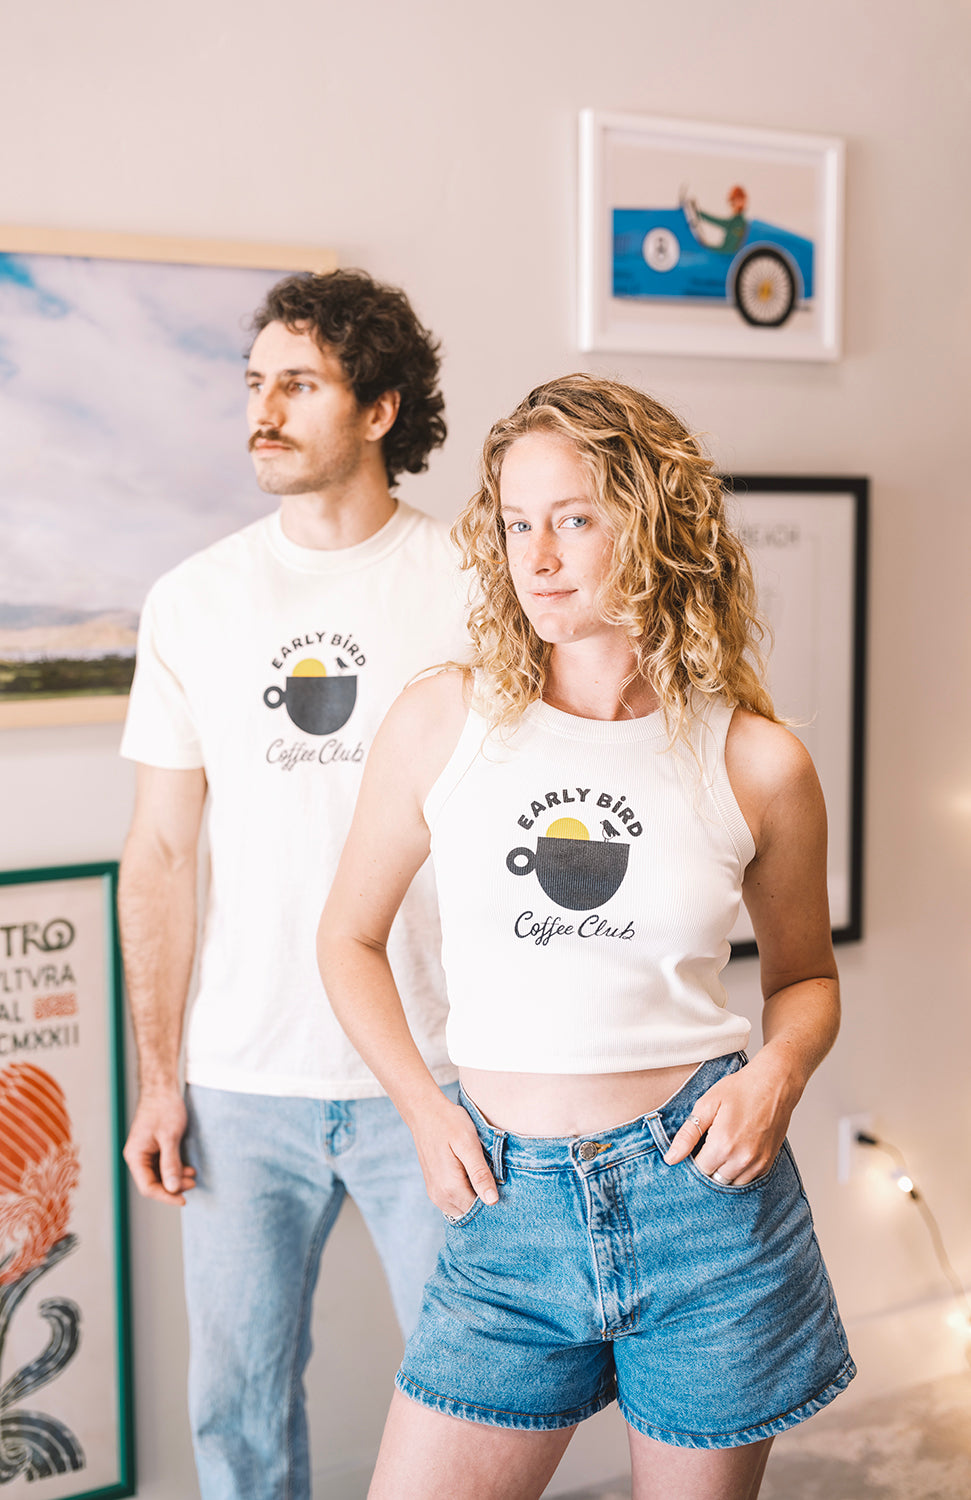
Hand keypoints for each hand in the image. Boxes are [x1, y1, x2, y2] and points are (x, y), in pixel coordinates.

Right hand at [123, 1090, 195, 1205]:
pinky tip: (188, 1169)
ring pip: (161, 1175)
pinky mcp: (155, 1147)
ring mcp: (146, 1152)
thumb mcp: (169, 1137)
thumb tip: (172, 1188)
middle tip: (193, 1183)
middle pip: (154, 1183)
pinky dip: (176, 1169)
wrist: (163, 1087)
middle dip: (173, 1186)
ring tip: (193, 1175)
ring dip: (176, 1178)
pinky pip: (164, 1165)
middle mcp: (138, 1157)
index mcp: (135, 1156)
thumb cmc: (164, 1108)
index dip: (166, 1196)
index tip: (183, 1200)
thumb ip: (170, 1164)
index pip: (148, 1187)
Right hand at [411, 1097, 498, 1218]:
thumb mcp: (469, 1145)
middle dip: (483, 1198)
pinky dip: (464, 1192)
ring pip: (462, 1208)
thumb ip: (480, 1174)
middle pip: (470, 1211)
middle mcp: (440, 1197)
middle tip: (491, 1174)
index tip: (500, 1182)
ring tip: (479, 1171)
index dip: (493, 1198)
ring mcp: (435, 1194)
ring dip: (473, 1195)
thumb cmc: (449, 1123)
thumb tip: (492, 1201)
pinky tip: (468, 1172)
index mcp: (450, 1188)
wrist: (424, 1112)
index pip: (479, 1209)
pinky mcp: (433, 1188)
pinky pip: (454, 1201)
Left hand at [662, 1057, 797, 1185]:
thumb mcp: (707, 1105)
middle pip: (713, 1180)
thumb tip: (671, 1158)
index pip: (698, 1170)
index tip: (694, 1147)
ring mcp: (757, 1164)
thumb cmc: (741, 1089)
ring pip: (730, 1183)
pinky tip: (735, 1153)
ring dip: (722, 1172)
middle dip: (707, 1167)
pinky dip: (738, 1172)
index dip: (692, 1160)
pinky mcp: (768, 1163)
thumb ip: (687, 1134)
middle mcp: (741, 1160)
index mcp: (723, 1145)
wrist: (775, 1084)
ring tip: (721, 1149)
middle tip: (707, 1145)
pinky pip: (747, 1180)